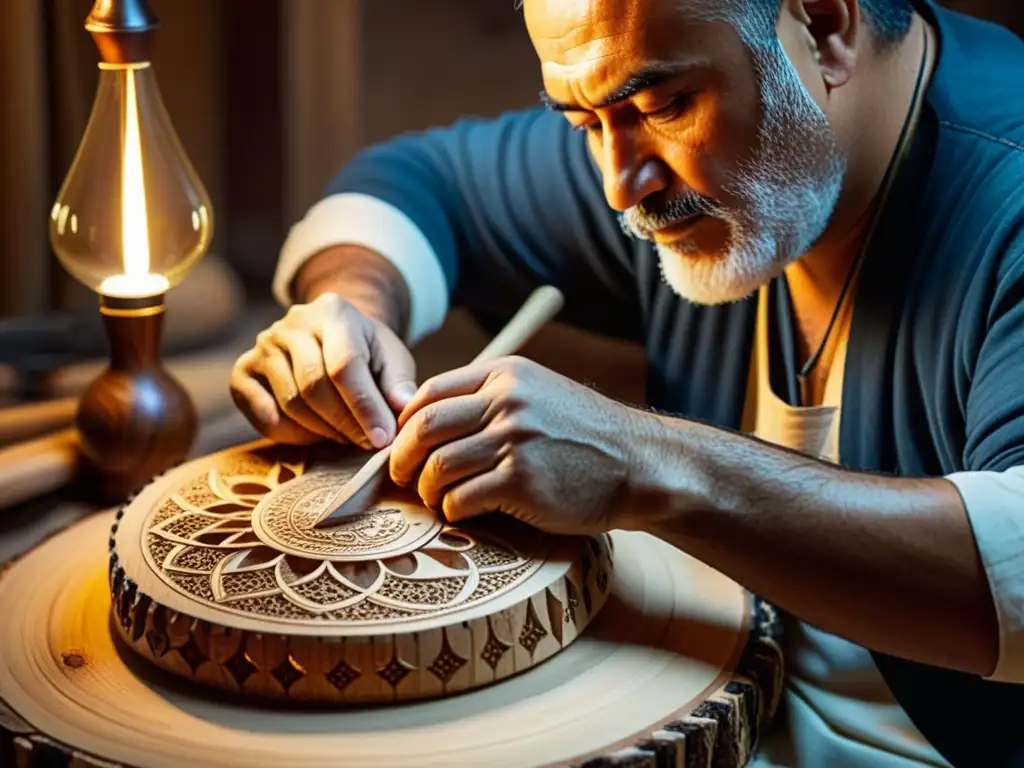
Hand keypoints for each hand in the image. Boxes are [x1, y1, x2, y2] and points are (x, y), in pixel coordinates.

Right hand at [230, 293, 416, 448]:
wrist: (331, 334)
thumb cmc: (367, 351)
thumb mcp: (392, 357)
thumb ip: (399, 381)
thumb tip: (404, 406)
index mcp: (333, 312)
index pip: (345, 365)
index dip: (364, 406)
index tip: (383, 438)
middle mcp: (292, 323)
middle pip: (313, 386)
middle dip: (344, 424)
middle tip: (367, 443)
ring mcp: (263, 345)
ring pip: (290, 403)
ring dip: (321, 431)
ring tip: (346, 436)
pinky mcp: (244, 369)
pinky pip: (263, 413)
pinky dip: (290, 434)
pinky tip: (314, 435)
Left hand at [390, 356, 640, 534]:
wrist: (638, 465)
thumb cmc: (584, 436)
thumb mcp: (540, 394)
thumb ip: (492, 399)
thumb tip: (431, 421)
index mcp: (506, 375)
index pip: (431, 392)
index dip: (406, 422)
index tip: (404, 445)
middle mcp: (506, 402)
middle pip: (425, 428)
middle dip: (402, 457)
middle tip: (402, 477)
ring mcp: (513, 441)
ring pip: (438, 467)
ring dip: (427, 489)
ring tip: (436, 498)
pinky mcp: (521, 482)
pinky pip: (462, 499)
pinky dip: (452, 510)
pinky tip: (462, 513)